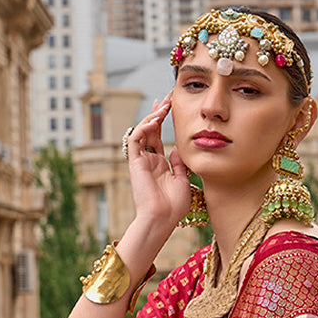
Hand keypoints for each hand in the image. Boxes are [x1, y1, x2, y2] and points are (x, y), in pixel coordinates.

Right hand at [126, 95, 190, 228]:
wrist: (162, 220)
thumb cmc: (173, 207)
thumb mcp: (183, 181)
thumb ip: (180, 163)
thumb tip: (178, 147)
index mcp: (161, 166)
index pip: (160, 138)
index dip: (165, 122)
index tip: (173, 106)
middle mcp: (149, 161)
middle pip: (150, 131)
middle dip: (158, 113)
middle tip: (168, 98)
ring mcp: (141, 162)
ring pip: (141, 132)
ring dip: (151, 118)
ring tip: (164, 106)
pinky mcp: (135, 163)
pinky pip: (135, 140)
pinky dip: (143, 127)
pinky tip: (155, 120)